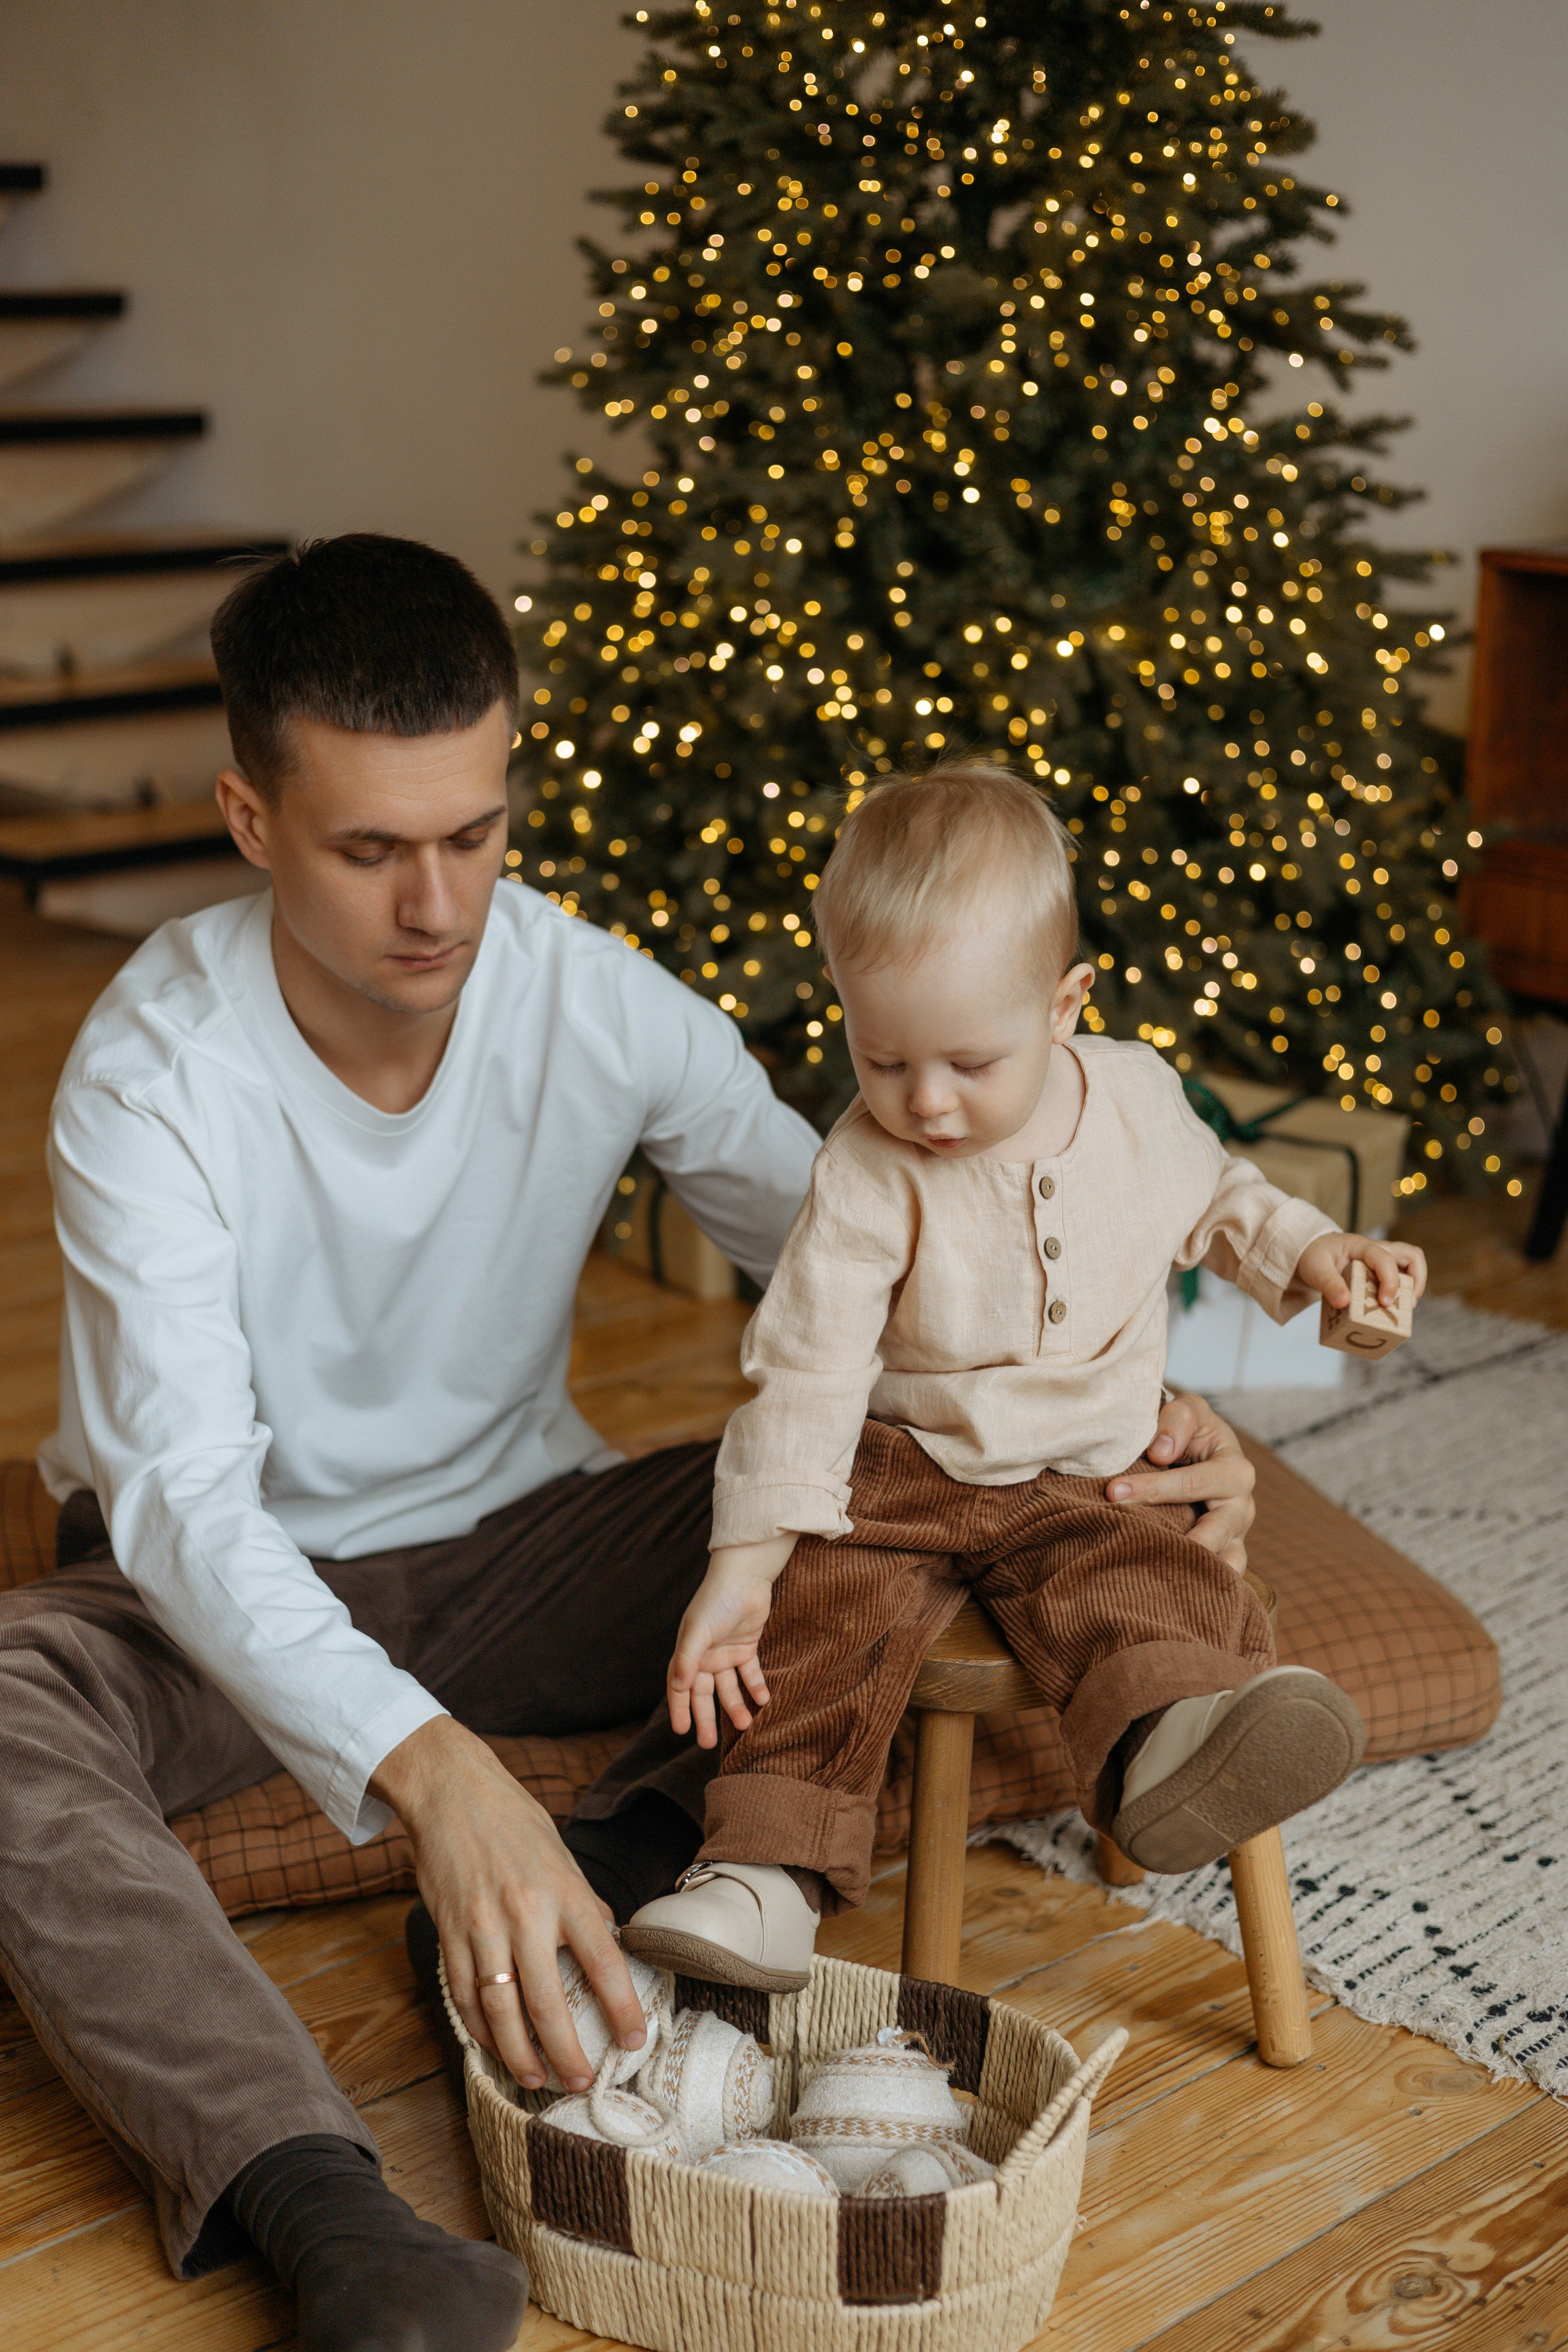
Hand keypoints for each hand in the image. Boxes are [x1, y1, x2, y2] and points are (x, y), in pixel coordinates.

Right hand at [369, 1715, 646, 2094]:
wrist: (453, 1791)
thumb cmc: (515, 1822)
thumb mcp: (563, 1857)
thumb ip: (584, 1904)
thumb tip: (611, 1943)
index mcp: (567, 1892)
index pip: (605, 1962)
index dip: (623, 2009)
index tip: (634, 2041)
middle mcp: (527, 1913)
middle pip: (549, 2003)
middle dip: (566, 2053)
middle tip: (580, 2082)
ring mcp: (483, 1926)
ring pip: (501, 2010)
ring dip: (518, 2054)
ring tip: (535, 2078)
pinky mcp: (449, 1932)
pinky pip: (463, 1995)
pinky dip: (478, 2029)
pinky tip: (493, 2046)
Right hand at [667, 1537, 793, 1747]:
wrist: (745, 1577)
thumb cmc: (716, 1601)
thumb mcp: (698, 1631)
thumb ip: (687, 1659)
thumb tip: (676, 1687)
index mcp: (688, 1652)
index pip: (680, 1687)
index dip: (679, 1709)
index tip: (681, 1732)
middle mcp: (705, 1655)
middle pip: (704, 1694)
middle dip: (706, 1718)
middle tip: (709, 1744)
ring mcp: (726, 1653)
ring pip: (728, 1688)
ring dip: (735, 1706)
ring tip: (745, 1724)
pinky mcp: (747, 1647)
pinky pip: (750, 1674)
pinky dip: (755, 1687)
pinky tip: (763, 1701)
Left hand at [1106, 1390, 1255, 1571]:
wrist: (1197, 1449)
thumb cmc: (1188, 1430)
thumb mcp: (1187, 1410)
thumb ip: (1176, 1420)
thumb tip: (1160, 1452)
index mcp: (1235, 1470)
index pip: (1192, 1483)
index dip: (1152, 1488)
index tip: (1112, 1493)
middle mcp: (1242, 1507)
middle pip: (1214, 1532)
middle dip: (1174, 1540)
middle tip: (1134, 1544)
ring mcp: (1237, 1536)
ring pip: (1226, 1565)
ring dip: (1194, 1573)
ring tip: (1157, 1580)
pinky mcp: (1227, 1555)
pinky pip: (1224, 1580)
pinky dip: (1204, 1589)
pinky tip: (1170, 1596)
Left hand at [1294, 1230, 1426, 1315]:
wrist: (1312, 1252)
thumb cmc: (1315, 1257)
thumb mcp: (1315, 1269)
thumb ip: (1328, 1285)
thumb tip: (1344, 1302)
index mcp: (1361, 1246)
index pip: (1385, 1259)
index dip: (1390, 1281)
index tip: (1385, 1303)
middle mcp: (1377, 1250)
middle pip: (1412, 1255)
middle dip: (1417, 1281)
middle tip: (1408, 1305)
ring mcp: (1382, 1259)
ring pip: (1411, 1265)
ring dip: (1413, 1287)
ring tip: (1404, 1310)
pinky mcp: (1381, 1271)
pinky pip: (1401, 1277)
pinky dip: (1402, 1292)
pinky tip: (1391, 1310)